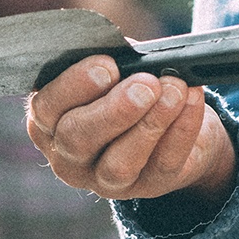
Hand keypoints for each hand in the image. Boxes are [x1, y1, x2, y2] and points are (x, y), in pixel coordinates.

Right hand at [27, 55, 237, 204]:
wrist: (175, 119)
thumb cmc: (131, 85)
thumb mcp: (115, 67)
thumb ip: (111, 59)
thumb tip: (124, 50)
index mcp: (50, 121)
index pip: (46, 108)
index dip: (73, 87)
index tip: (107, 65)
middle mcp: (69, 157)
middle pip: (77, 140)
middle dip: (114, 109)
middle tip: (146, 85)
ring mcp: (105, 180)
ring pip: (118, 164)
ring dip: (149, 123)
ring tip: (174, 89)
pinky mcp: (147, 187)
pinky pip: (163, 164)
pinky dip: (182, 130)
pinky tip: (191, 100)